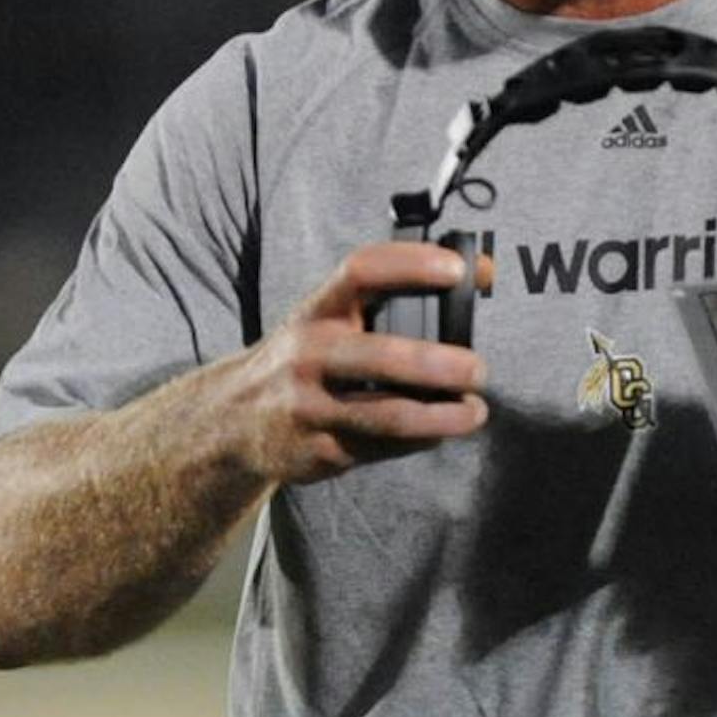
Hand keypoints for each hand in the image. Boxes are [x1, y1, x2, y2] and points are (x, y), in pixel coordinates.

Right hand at [233, 241, 489, 482]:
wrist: (233, 420)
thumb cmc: (308, 358)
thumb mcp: (331, 321)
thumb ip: (394, 301)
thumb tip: (483, 272)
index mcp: (317, 311)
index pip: (361, 272)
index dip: (410, 265)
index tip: (457, 269)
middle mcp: (307, 355)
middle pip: (380, 356)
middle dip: (436, 365)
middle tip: (478, 369)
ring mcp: (308, 407)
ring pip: (386, 416)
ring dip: (441, 417)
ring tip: (475, 411)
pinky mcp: (316, 452)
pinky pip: (381, 448)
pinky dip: (419, 440)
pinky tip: (440, 430)